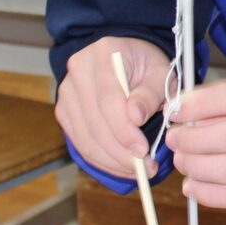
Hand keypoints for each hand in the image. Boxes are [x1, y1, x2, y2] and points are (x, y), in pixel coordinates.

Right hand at [54, 36, 169, 178]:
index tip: (144, 151)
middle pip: (95, 123)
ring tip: (138, 170)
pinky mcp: (64, 111)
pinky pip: (80, 143)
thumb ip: (150, 93)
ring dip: (112, 161)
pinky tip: (121, 166)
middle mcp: (78, 70)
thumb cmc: (147, 66)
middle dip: (121, 153)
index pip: (109, 100)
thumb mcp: (161, 73)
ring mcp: (66, 92)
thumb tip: (136, 117)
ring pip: (85, 138)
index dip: (124, 131)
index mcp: (103, 54)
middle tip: (146, 169)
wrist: (126, 59)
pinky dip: (101, 160)